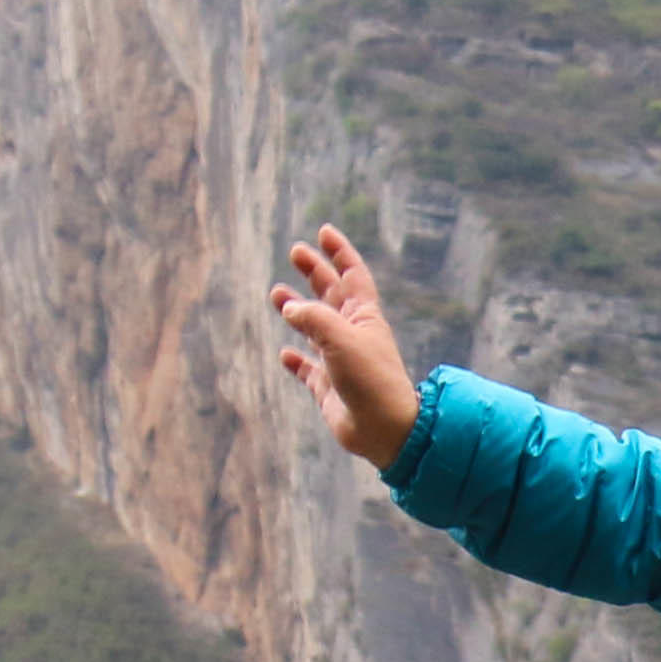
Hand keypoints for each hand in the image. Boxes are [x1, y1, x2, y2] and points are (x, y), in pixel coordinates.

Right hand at [273, 224, 424, 467]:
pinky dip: (296, 361)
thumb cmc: (371, 380)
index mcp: (364, 317)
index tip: (324, 232)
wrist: (385, 429)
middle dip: (316, 272)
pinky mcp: (329, 387)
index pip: (353, 275)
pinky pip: (308, 370)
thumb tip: (290, 306)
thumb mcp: (341, 339)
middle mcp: (353, 334)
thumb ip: (313, 318)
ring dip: (297, 311)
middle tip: (296, 253)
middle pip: (331, 295)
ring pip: (315, 328)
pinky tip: (285, 355)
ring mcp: (340, 361)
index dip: (340, 252)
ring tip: (276, 294)